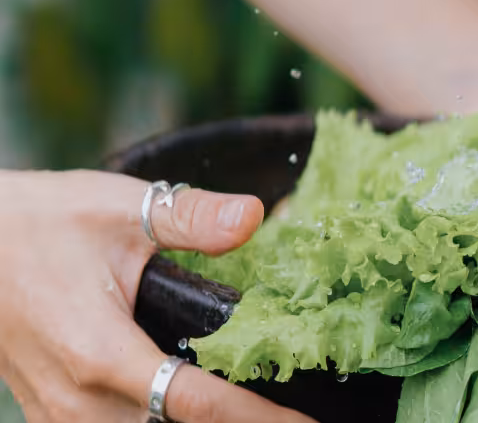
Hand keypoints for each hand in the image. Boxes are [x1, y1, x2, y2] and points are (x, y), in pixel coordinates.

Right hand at [0, 170, 315, 422]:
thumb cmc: (39, 223)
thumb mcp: (119, 208)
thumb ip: (191, 218)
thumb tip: (254, 216)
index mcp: (101, 353)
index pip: (199, 404)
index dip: (259, 418)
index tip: (306, 422)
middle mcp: (81, 401)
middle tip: (287, 409)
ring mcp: (61, 417)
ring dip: (197, 422)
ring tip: (248, 404)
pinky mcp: (53, 418)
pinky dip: (159, 422)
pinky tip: (197, 405)